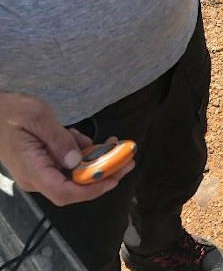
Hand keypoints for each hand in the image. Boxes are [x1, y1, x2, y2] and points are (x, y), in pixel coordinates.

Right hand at [0, 92, 132, 204]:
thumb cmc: (12, 111)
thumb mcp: (38, 117)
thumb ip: (58, 139)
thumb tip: (78, 160)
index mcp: (33, 170)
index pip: (64, 193)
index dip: (91, 191)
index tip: (113, 178)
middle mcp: (38, 177)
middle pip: (74, 187)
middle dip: (103, 174)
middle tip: (128, 160)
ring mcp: (41, 170)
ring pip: (74, 174)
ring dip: (97, 162)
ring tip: (116, 145)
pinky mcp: (45, 162)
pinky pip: (68, 163)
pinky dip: (83, 153)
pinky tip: (90, 141)